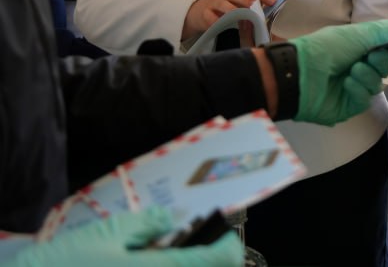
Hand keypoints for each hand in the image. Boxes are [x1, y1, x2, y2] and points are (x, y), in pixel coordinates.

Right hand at [7, 207, 241, 265]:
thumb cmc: (64, 264)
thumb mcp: (109, 234)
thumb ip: (148, 224)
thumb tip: (174, 220)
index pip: (218, 260)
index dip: (228, 246)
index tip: (226, 236)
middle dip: (209, 260)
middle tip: (199, 246)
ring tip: (169, 256)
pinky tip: (149, 266)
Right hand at [182, 0, 278, 38]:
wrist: (200, 10)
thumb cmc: (226, 4)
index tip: (274, 0)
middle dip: (247, 0)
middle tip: (255, 5)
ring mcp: (215, 3)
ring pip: (224, 5)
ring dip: (232, 11)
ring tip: (239, 16)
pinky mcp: (205, 13)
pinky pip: (211, 18)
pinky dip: (216, 21)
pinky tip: (220, 25)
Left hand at [291, 19, 387, 125]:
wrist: (300, 73)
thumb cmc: (326, 48)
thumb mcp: (357, 34)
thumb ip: (386, 32)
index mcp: (358, 47)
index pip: (387, 48)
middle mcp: (358, 66)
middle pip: (386, 66)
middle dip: (382, 60)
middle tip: (371, 56)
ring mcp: (354, 87)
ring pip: (378, 83)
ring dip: (368, 74)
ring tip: (353, 70)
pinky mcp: (350, 106)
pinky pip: (366, 98)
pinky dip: (359, 89)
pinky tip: (346, 83)